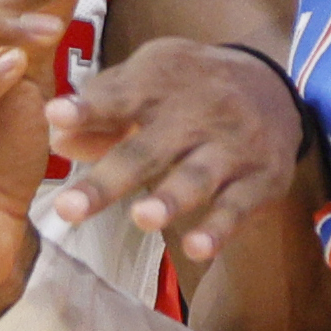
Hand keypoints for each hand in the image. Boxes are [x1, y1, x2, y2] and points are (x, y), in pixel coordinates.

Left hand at [45, 38, 304, 263]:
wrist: (274, 86)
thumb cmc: (188, 89)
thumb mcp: (147, 81)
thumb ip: (102, 110)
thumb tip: (57, 142)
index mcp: (158, 83)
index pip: (118, 95)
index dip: (87, 107)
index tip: (56, 116)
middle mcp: (196, 113)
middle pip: (147, 150)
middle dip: (108, 181)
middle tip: (68, 208)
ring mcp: (231, 147)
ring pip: (197, 177)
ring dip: (170, 199)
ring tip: (142, 218)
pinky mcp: (261, 179)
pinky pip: (239, 207)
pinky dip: (219, 229)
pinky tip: (196, 249)